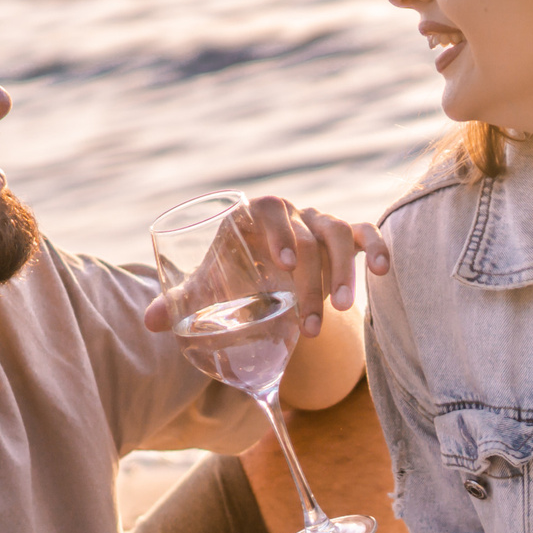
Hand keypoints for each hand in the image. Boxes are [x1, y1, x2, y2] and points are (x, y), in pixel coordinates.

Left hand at [143, 196, 390, 336]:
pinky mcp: (346, 236)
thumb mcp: (208, 288)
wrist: (261, 271)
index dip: (279, 231)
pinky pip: (366, 234)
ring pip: (340, 235)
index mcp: (252, 215)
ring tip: (340, 312)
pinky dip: (377, 249)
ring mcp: (320, 223)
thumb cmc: (230, 275)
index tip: (283, 264)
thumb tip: (150, 322)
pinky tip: (382, 273)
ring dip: (343, 273)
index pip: (269, 210)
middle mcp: (291, 214)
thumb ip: (181, 302)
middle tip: (312, 323)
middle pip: (309, 234)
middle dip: (313, 279)